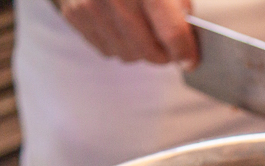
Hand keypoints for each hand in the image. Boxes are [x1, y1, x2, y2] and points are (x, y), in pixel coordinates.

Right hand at [55, 0, 197, 66]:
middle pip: (148, 51)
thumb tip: (189, 40)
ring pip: (127, 54)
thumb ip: (179, 5)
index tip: (190, 60)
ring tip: (144, 31)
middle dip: (164, 55)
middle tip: (169, 48)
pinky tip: (121, 26)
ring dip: (140, 51)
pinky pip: (106, 49)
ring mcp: (91, 6)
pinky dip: (119, 44)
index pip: (172, 34)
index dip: (184, 52)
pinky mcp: (74, 14)